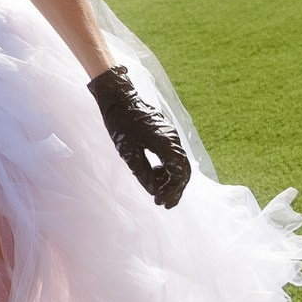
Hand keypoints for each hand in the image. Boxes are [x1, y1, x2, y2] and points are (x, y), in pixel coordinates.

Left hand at [88, 66, 190, 207]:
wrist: (119, 97)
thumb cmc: (121, 122)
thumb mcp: (128, 151)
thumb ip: (142, 173)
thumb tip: (153, 190)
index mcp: (166, 142)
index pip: (179, 173)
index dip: (172, 191)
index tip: (160, 202)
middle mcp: (173, 138)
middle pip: (182, 169)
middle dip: (174, 189)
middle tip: (164, 204)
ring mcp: (170, 135)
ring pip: (178, 162)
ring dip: (170, 179)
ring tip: (157, 192)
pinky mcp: (165, 133)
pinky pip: (172, 154)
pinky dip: (166, 168)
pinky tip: (156, 174)